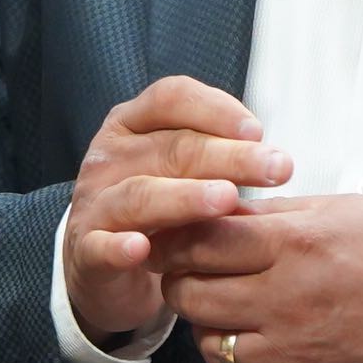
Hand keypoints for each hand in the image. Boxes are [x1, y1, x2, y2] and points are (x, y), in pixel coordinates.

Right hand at [62, 75, 287, 347]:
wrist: (101, 264)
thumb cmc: (155, 208)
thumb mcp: (181, 170)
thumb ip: (216, 156)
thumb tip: (273, 157)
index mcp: (133, 124)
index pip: (172, 98)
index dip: (216, 109)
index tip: (259, 131)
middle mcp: (110, 156)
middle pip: (171, 147)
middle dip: (229, 157)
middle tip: (276, 168)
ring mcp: (94, 202)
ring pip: (140, 194)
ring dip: (186, 196)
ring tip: (228, 198)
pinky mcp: (86, 249)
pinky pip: (100, 246)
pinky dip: (118, 247)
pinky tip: (141, 249)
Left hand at [158, 193, 362, 362]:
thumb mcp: (347, 210)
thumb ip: (281, 213)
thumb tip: (228, 213)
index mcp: (295, 245)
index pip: (200, 242)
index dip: (178, 238)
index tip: (176, 236)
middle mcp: (285, 301)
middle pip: (190, 295)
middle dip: (183, 280)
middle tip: (195, 272)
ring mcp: (293, 353)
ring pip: (210, 346)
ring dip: (209, 326)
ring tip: (231, 309)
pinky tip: (261, 342)